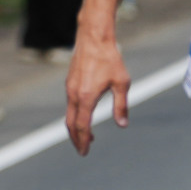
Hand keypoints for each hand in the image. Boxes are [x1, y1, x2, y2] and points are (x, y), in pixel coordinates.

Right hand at [64, 35, 130, 154]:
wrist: (93, 37)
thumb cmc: (110, 58)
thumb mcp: (121, 83)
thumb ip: (121, 106)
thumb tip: (122, 125)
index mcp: (86, 97)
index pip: (82, 126)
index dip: (83, 141)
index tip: (85, 152)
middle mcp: (74, 94)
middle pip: (70, 123)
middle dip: (76, 138)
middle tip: (83, 149)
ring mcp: (70, 87)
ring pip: (69, 114)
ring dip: (76, 127)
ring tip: (88, 135)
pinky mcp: (70, 82)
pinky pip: (70, 104)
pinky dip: (75, 115)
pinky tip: (85, 115)